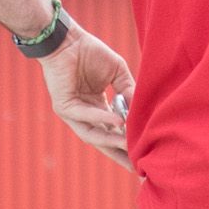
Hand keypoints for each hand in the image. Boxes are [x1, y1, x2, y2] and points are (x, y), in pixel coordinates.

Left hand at [40, 28, 134, 167]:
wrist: (67, 40)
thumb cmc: (90, 53)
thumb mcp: (118, 74)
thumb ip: (130, 91)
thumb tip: (144, 109)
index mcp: (97, 109)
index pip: (113, 132)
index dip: (128, 144)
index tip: (145, 157)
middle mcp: (84, 115)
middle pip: (103, 141)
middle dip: (120, 155)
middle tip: (138, 169)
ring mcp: (72, 113)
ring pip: (93, 134)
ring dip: (112, 141)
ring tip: (132, 146)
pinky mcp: (64, 106)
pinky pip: (86, 116)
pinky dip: (102, 120)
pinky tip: (119, 122)